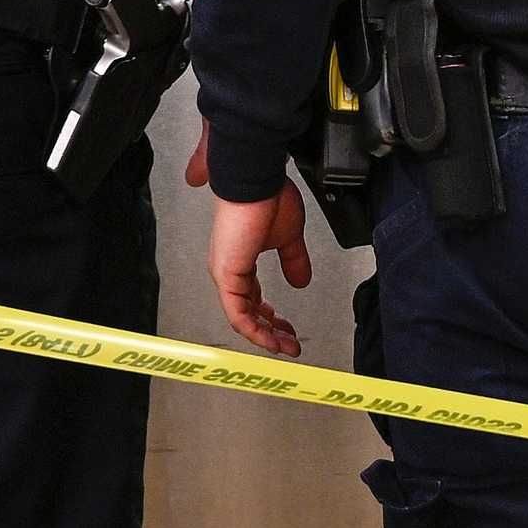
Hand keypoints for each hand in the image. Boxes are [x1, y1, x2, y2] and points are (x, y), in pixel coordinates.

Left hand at [208, 184, 311, 356]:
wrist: (256, 180)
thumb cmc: (267, 197)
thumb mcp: (289, 237)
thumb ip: (293, 260)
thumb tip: (301, 280)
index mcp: (241, 260)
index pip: (253, 300)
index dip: (272, 318)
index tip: (289, 328)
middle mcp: (229, 269)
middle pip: (247, 313)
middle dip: (271, 332)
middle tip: (289, 344)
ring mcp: (226, 273)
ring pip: (242, 318)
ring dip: (266, 336)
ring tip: (285, 347)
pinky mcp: (227, 275)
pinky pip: (238, 314)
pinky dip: (255, 330)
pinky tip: (270, 339)